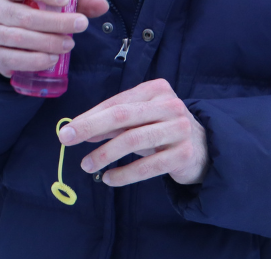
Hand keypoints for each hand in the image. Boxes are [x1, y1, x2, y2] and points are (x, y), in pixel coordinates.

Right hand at [0, 0, 108, 77]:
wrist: (11, 34)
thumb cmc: (36, 12)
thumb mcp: (56, 3)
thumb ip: (79, 2)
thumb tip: (102, 5)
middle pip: (25, 15)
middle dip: (56, 22)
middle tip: (80, 26)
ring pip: (20, 38)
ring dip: (48, 43)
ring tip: (69, 45)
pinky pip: (13, 59)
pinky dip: (34, 60)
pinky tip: (51, 59)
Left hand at [58, 78, 208, 186]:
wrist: (204, 147)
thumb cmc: (162, 129)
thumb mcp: (139, 120)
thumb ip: (112, 122)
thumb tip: (79, 130)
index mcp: (156, 89)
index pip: (117, 103)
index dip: (89, 117)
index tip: (67, 130)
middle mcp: (170, 105)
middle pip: (122, 116)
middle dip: (90, 127)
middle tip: (66, 139)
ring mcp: (179, 129)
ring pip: (133, 140)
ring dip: (104, 154)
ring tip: (87, 165)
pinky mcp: (184, 154)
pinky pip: (147, 166)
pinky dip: (124, 174)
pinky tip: (109, 179)